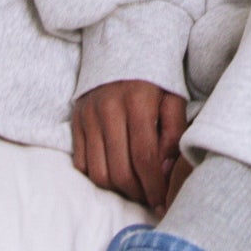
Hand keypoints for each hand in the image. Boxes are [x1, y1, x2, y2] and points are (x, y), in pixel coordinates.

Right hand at [72, 80, 187, 213]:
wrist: (123, 48)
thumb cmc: (155, 79)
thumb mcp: (174, 98)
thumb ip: (175, 133)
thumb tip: (165, 170)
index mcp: (137, 102)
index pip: (144, 157)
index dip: (154, 186)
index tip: (163, 202)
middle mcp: (108, 110)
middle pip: (119, 170)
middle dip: (137, 193)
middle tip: (150, 199)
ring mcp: (88, 116)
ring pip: (98, 172)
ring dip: (117, 189)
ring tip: (135, 189)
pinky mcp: (76, 121)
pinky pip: (82, 163)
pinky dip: (98, 176)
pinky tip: (116, 175)